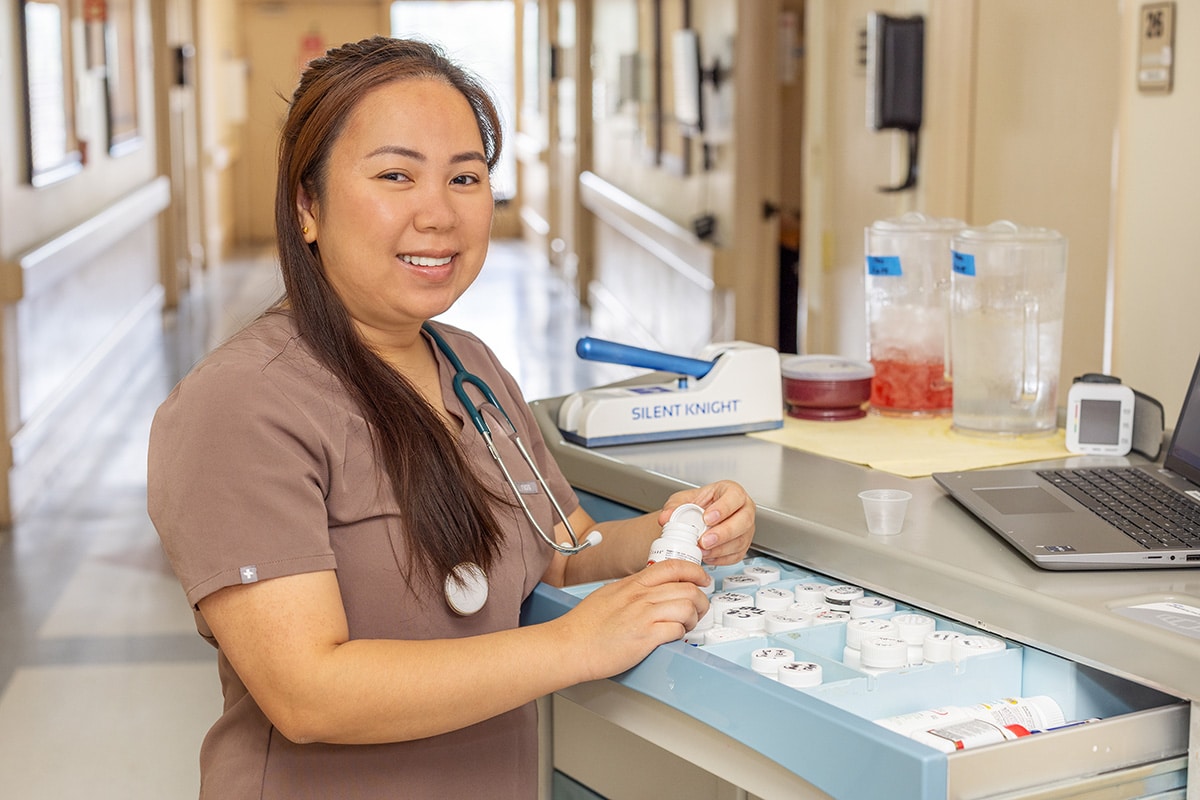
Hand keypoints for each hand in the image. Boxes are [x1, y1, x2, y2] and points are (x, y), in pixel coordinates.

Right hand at [556, 559, 709, 681]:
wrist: (570, 645)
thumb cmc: (584, 626)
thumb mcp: (609, 594)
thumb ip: (631, 590)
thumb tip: (648, 590)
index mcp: (632, 584)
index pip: (672, 567)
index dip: (694, 571)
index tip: (702, 579)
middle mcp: (640, 596)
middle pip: (687, 587)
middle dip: (700, 599)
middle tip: (698, 609)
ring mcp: (643, 616)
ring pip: (687, 606)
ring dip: (693, 618)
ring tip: (686, 626)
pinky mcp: (645, 637)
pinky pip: (677, 630)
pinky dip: (681, 634)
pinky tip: (673, 637)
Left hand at [659, 480, 755, 565]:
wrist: (698, 518)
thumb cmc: (697, 505)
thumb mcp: (682, 500)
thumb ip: (674, 507)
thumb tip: (666, 517)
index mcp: (732, 492)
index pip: (735, 497)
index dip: (723, 508)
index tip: (707, 518)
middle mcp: (744, 509)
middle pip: (743, 521)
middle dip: (723, 533)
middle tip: (704, 540)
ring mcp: (746, 529)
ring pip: (740, 540)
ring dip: (720, 549)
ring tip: (702, 550)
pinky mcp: (742, 545)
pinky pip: (736, 555)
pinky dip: (721, 558)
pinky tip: (708, 556)